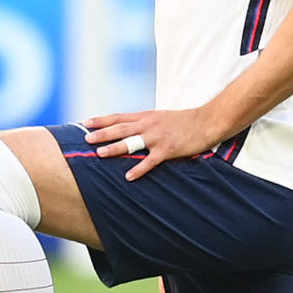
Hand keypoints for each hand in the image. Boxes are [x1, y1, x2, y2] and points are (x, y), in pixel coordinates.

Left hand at [81, 107, 226, 181]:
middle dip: (102, 133)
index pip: (119, 117)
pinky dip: (139, 169)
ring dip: (115, 148)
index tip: (86, 122)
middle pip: (121, 128)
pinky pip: (150, 161)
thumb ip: (146, 122)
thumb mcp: (162, 117)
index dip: (102, 120)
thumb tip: (130, 128)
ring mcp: (158, 137)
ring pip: (132, 142)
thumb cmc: (185, 121)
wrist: (207, 122)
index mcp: (147, 116)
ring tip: (100, 153)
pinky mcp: (168, 149)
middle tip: (86, 139)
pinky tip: (129, 176)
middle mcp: (149, 125)